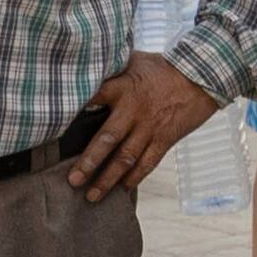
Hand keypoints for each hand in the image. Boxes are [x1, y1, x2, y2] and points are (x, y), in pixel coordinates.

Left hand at [64, 53, 216, 200]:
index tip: (56, 124)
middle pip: (108, 139)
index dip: (77, 109)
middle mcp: (134, 110)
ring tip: (92, 195)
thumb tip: (86, 67)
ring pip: (126, 158)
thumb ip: (112, 68)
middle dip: (89, 162)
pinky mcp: (164, 139)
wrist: (200, 77)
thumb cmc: (163, 68)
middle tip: (73, 180)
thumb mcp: (135, 61)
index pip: (95, 97)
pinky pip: (148, 163)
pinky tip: (122, 189)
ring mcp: (150, 128)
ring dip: (108, 179)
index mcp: (124, 88)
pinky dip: (135, 178)